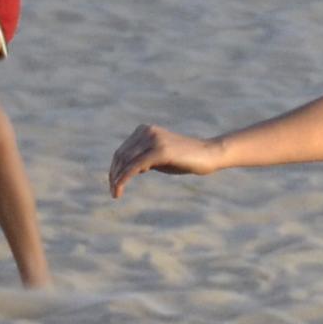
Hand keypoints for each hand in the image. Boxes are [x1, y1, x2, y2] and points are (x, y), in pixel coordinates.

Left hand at [107, 122, 223, 198]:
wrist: (209, 155)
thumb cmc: (186, 159)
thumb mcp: (160, 158)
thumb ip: (144, 160)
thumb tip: (127, 170)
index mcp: (145, 130)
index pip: (122, 151)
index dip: (115, 168)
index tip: (113, 183)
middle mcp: (147, 131)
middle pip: (120, 155)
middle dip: (114, 174)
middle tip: (113, 191)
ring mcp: (153, 139)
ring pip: (126, 161)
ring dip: (117, 179)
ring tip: (115, 193)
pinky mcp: (160, 151)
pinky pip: (135, 166)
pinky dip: (125, 178)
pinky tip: (120, 189)